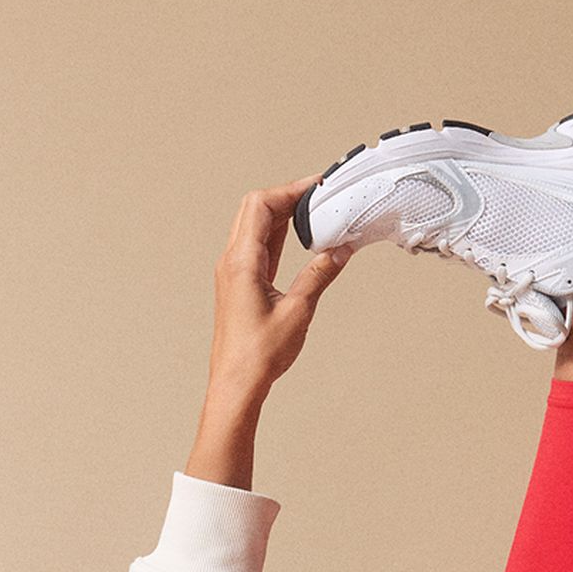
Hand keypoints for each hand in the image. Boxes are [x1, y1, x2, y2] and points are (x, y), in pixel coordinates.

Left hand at [201, 177, 352, 408]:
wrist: (236, 384)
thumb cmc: (258, 355)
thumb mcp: (298, 310)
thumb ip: (320, 274)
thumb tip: (340, 250)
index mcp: (241, 262)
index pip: (261, 204)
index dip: (290, 189)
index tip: (317, 186)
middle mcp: (231, 262)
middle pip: (254, 208)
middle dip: (286, 196)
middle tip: (318, 195)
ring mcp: (233, 273)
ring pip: (254, 227)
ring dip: (281, 214)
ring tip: (313, 212)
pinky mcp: (238, 285)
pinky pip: (256, 247)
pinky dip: (276, 235)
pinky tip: (298, 238)